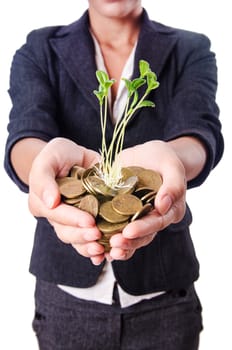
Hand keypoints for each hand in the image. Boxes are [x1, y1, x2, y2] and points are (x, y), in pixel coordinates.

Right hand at [28, 137, 105, 264]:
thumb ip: (45, 178)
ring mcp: (68, 222)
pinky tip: (104, 255)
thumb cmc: (59, 155)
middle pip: (66, 231)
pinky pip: (86, 241)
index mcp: (41, 202)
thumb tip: (51, 202)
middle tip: (98, 235)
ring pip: (75, 240)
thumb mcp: (49, 157)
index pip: (56, 213)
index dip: (72, 219)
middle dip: (82, 235)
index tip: (89, 221)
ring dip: (88, 247)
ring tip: (102, 249)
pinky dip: (94, 249)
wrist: (74, 157)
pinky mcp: (83, 223)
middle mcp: (54, 216)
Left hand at [107, 140, 186, 260]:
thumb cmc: (163, 158)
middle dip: (128, 242)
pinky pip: (114, 228)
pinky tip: (97, 246)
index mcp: (169, 210)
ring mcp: (136, 217)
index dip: (143, 228)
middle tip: (114, 243)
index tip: (129, 231)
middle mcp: (152, 218)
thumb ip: (173, 185)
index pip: (157, 223)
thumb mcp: (172, 166)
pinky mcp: (121, 213)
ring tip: (106, 249)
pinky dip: (106, 239)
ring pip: (129, 238)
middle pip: (142, 236)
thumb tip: (162, 206)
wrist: (146, 154)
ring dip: (118, 245)